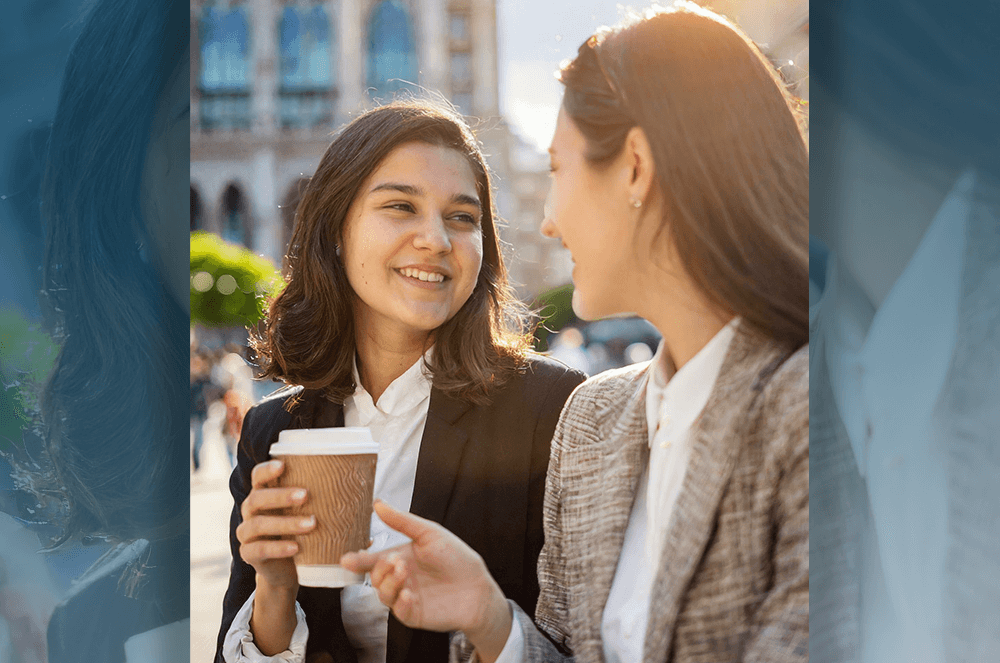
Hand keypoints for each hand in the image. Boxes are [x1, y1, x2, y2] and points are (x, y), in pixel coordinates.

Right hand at [235, 459, 314, 591]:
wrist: (286, 570)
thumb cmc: (300, 533)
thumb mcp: (309, 514)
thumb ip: (327, 504)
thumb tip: (371, 501)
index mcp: (264, 494)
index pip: (258, 476)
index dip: (267, 469)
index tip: (283, 465)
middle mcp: (251, 511)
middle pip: (257, 498)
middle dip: (281, 495)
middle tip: (305, 495)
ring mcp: (246, 533)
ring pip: (258, 524)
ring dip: (285, 523)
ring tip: (311, 524)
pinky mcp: (248, 554)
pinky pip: (259, 550)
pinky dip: (278, 548)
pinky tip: (296, 548)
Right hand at [340, 501, 511, 658]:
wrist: (477, 586)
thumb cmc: (456, 557)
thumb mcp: (429, 533)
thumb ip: (402, 521)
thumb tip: (378, 504)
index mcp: (400, 558)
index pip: (373, 559)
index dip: (358, 560)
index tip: (346, 559)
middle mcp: (400, 578)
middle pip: (375, 577)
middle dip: (381, 568)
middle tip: (396, 560)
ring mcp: (405, 597)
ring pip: (383, 594)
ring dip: (389, 583)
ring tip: (404, 572)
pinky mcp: (413, 614)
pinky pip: (397, 612)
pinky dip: (400, 602)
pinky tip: (409, 593)